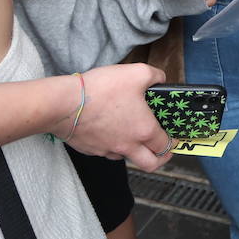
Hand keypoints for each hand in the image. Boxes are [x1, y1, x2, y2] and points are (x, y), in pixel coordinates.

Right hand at [56, 63, 174, 171]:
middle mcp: (127, 146)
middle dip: (160, 160)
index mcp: (144, 130)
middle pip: (150, 164)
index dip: (172, 143)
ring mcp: (107, 150)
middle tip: (163, 153)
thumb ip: (154, 76)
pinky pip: (106, 152)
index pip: (165, 145)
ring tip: (134, 137)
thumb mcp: (136, 73)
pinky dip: (113, 146)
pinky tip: (110, 131)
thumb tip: (161, 79)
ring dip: (134, 151)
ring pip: (126, 158)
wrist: (64, 105)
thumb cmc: (102, 90)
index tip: (174, 139)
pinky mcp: (90, 149)